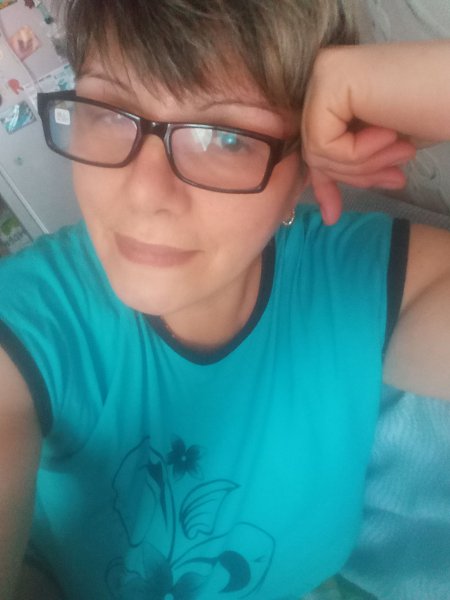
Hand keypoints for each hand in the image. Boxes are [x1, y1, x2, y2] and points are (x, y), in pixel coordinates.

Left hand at [301, 46, 421, 224]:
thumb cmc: (436, 114)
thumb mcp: (378, 150)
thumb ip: (346, 168)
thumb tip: (326, 212)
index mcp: (333, 86)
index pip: (314, 147)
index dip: (327, 183)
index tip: (333, 215)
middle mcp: (323, 73)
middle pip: (314, 152)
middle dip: (354, 175)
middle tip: (395, 177)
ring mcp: (325, 73)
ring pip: (317, 151)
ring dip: (364, 166)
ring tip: (402, 152)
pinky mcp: (331, 78)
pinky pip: (324, 143)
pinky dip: (358, 153)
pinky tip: (390, 134)